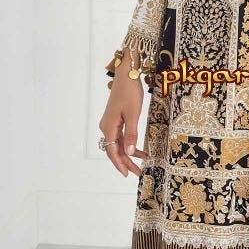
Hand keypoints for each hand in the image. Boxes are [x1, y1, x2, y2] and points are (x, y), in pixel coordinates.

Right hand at [99, 54, 145, 176]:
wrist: (127, 75)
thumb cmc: (130, 92)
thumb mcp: (133, 114)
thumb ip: (131, 134)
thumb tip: (129, 152)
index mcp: (109, 127)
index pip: (112, 151)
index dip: (120, 164)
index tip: (128, 174)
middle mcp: (107, 127)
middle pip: (115, 149)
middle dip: (126, 162)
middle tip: (138, 173)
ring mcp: (111, 123)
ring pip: (119, 144)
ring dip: (129, 154)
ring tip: (142, 163)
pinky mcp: (116, 119)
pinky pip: (121, 136)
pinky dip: (129, 143)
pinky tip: (139, 149)